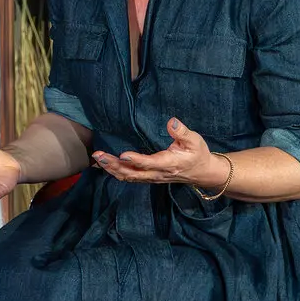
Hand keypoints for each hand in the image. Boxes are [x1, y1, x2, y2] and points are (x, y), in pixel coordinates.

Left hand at [90, 118, 223, 189]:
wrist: (202, 172)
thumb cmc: (198, 154)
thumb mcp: (195, 141)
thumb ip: (182, 132)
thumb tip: (171, 122)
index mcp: (169, 164)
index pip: (150, 163)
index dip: (136, 160)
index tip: (123, 154)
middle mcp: (158, 173)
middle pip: (133, 173)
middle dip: (114, 165)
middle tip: (99, 156)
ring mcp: (152, 178)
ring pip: (129, 177)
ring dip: (112, 169)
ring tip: (97, 159)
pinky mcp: (149, 178)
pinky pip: (130, 178)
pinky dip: (116, 173)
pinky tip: (105, 166)